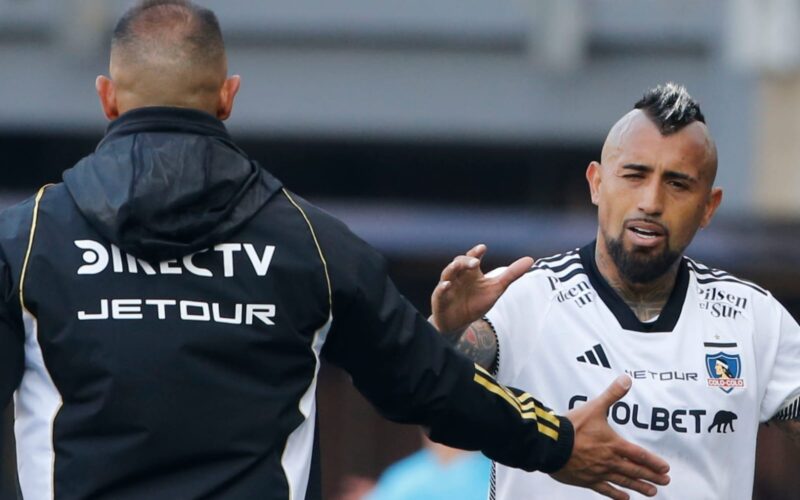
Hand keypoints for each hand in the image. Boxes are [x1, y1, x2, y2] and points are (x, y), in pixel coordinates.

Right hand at [430, 244, 532, 333]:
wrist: (460, 324)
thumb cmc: (476, 303)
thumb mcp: (496, 289)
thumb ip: (511, 274)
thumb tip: (530, 259)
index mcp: (470, 272)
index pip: (472, 257)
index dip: (476, 252)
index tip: (483, 248)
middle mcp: (458, 276)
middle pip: (459, 263)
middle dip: (466, 261)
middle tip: (476, 262)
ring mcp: (447, 287)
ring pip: (447, 273)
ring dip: (452, 269)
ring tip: (459, 266)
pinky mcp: (440, 300)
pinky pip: (439, 292)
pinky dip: (442, 288)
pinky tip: (447, 286)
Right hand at [550, 375, 670, 498]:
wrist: (552, 445)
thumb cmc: (573, 427)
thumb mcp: (594, 407)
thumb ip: (612, 394)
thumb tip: (626, 379)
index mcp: (613, 444)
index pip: (639, 455)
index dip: (654, 462)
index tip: (665, 469)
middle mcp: (609, 461)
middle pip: (635, 470)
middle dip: (651, 476)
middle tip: (664, 481)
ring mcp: (598, 472)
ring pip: (624, 481)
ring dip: (639, 487)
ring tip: (652, 492)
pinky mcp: (586, 480)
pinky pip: (605, 490)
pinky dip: (616, 495)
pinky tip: (625, 498)